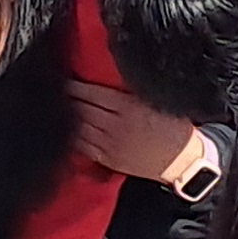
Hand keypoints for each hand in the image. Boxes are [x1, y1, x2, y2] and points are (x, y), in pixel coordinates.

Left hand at [67, 79, 208, 191]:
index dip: (75, 87)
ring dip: (67, 118)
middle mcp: (115, 125)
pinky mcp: (109, 159)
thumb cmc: (172, 126)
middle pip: (82, 109)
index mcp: (127, 107)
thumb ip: (130, 93)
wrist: (181, 159)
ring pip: (79, 128)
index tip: (65, 80)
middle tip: (57, 92)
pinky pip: (84, 147)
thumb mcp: (154, 101)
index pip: (92, 94)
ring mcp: (110, 144)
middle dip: (69, 100)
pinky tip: (67, 130)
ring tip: (58, 109)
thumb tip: (109, 79)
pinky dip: (73, 137)